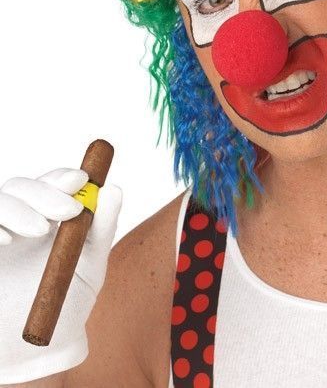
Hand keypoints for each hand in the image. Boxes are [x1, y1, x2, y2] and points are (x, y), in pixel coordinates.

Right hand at [0, 168, 121, 383]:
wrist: (39, 351)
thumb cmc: (66, 303)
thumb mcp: (90, 265)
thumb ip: (102, 228)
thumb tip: (113, 189)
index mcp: (46, 218)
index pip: (49, 185)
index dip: (61, 177)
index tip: (81, 181)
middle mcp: (18, 223)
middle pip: (21, 187)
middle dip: (45, 191)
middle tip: (69, 209)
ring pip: (0, 201)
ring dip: (18, 207)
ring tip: (39, 229)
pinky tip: (6, 240)